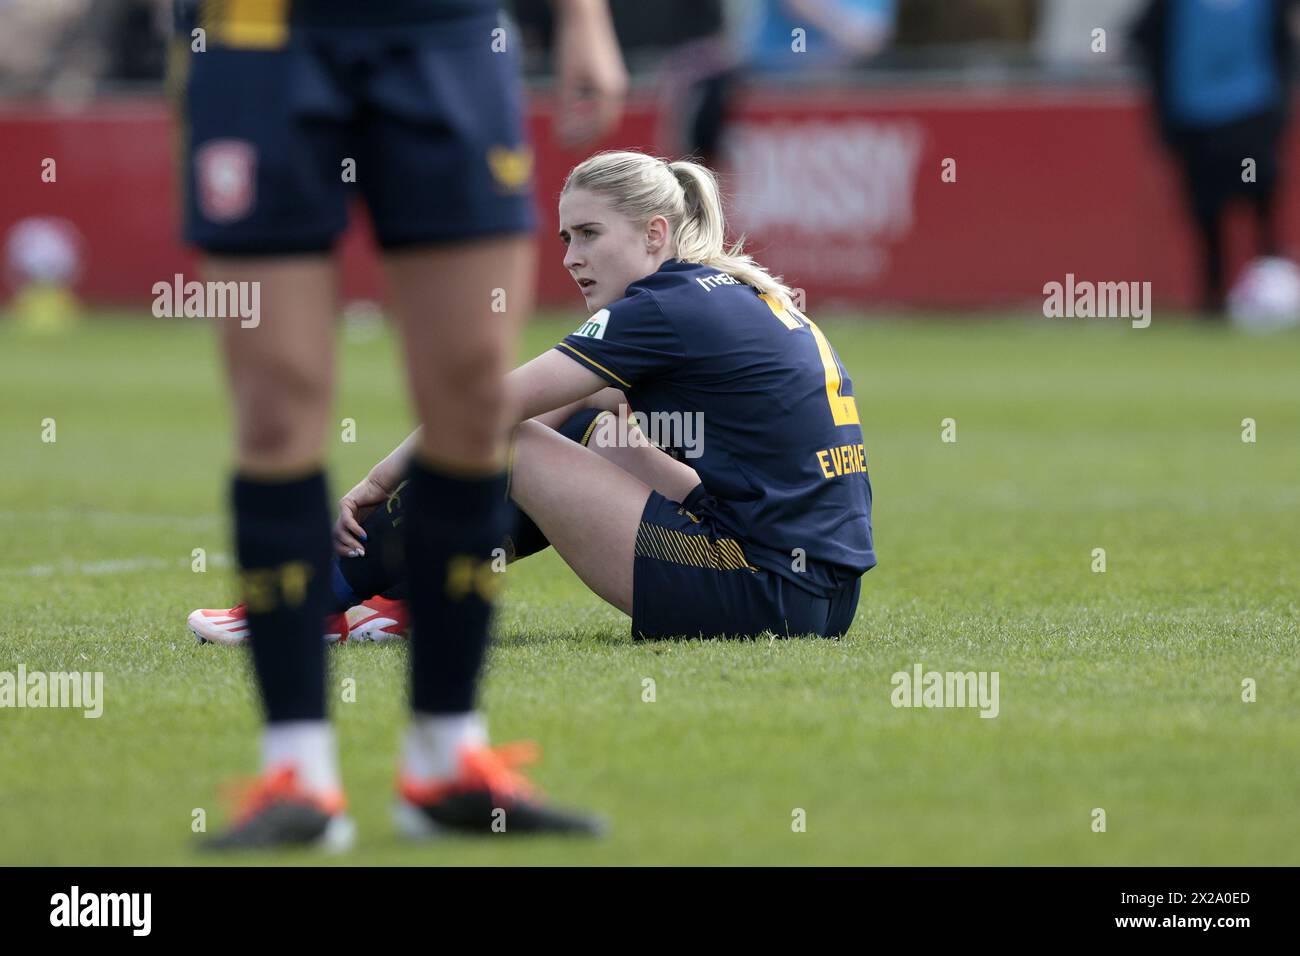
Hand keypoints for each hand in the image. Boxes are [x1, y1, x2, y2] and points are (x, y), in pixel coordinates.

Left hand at [334, 474, 390, 557]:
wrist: (383, 485)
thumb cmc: (384, 503)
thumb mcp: (376, 522)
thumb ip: (370, 533)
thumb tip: (370, 552)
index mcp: (349, 523)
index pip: (339, 540)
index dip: (346, 550)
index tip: (358, 556)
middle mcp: (343, 517)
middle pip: (335, 538)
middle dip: (345, 549)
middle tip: (358, 554)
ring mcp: (343, 510)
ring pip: (339, 531)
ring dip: (350, 542)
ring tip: (360, 549)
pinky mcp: (346, 503)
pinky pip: (347, 520)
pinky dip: (355, 529)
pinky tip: (363, 535)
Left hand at [553, 3, 627, 146]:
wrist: (584, 13)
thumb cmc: (573, 43)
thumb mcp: (565, 80)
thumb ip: (564, 110)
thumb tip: (560, 137)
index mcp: (608, 92)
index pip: (599, 128)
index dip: (582, 141)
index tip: (564, 147)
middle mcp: (617, 88)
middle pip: (605, 125)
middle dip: (586, 136)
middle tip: (566, 144)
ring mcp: (617, 82)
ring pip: (605, 114)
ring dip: (588, 125)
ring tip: (568, 131)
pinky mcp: (611, 76)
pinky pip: (604, 103)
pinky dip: (590, 113)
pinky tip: (575, 111)